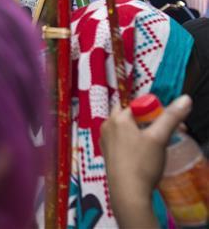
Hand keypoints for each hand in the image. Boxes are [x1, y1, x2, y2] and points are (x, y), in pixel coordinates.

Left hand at [100, 94, 192, 228]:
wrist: (128, 193)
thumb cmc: (141, 164)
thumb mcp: (159, 138)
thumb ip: (171, 117)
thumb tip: (184, 99)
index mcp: (118, 118)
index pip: (139, 104)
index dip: (157, 111)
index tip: (169, 123)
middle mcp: (108, 126)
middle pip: (132, 115)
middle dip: (151, 121)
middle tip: (166, 132)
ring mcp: (106, 140)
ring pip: (128, 129)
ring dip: (144, 132)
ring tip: (157, 145)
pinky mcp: (109, 154)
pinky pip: (123, 141)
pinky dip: (135, 143)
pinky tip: (145, 155)